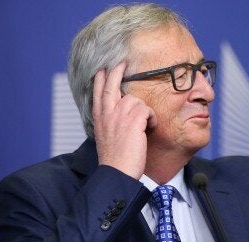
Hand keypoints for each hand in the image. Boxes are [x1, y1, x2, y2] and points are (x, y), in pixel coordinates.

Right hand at [92, 62, 156, 178]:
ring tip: (144, 126)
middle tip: (122, 61)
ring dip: (144, 111)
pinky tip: (149, 129)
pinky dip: (151, 119)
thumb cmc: (116, 158)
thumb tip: (121, 114)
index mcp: (99, 117)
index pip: (98, 92)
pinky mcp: (133, 120)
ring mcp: (119, 115)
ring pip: (136, 99)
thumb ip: (111, 122)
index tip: (102, 69)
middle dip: (116, 71)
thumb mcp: (107, 136)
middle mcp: (106, 113)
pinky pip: (147, 109)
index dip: (100, 79)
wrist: (117, 172)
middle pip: (111, 84)